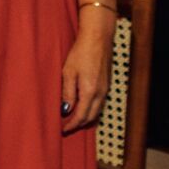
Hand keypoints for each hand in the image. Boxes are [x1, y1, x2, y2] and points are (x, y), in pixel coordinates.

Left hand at [60, 9, 114, 133]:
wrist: (97, 39)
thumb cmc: (81, 53)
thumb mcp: (68, 73)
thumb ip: (67, 93)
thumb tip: (65, 110)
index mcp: (90, 92)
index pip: (81, 116)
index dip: (71, 125)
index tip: (62, 129)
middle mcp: (100, 93)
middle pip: (90, 117)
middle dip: (78, 124)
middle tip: (66, 127)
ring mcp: (105, 89)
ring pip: (96, 112)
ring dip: (85, 118)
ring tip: (72, 119)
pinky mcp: (106, 85)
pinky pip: (99, 104)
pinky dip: (91, 110)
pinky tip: (82, 106)